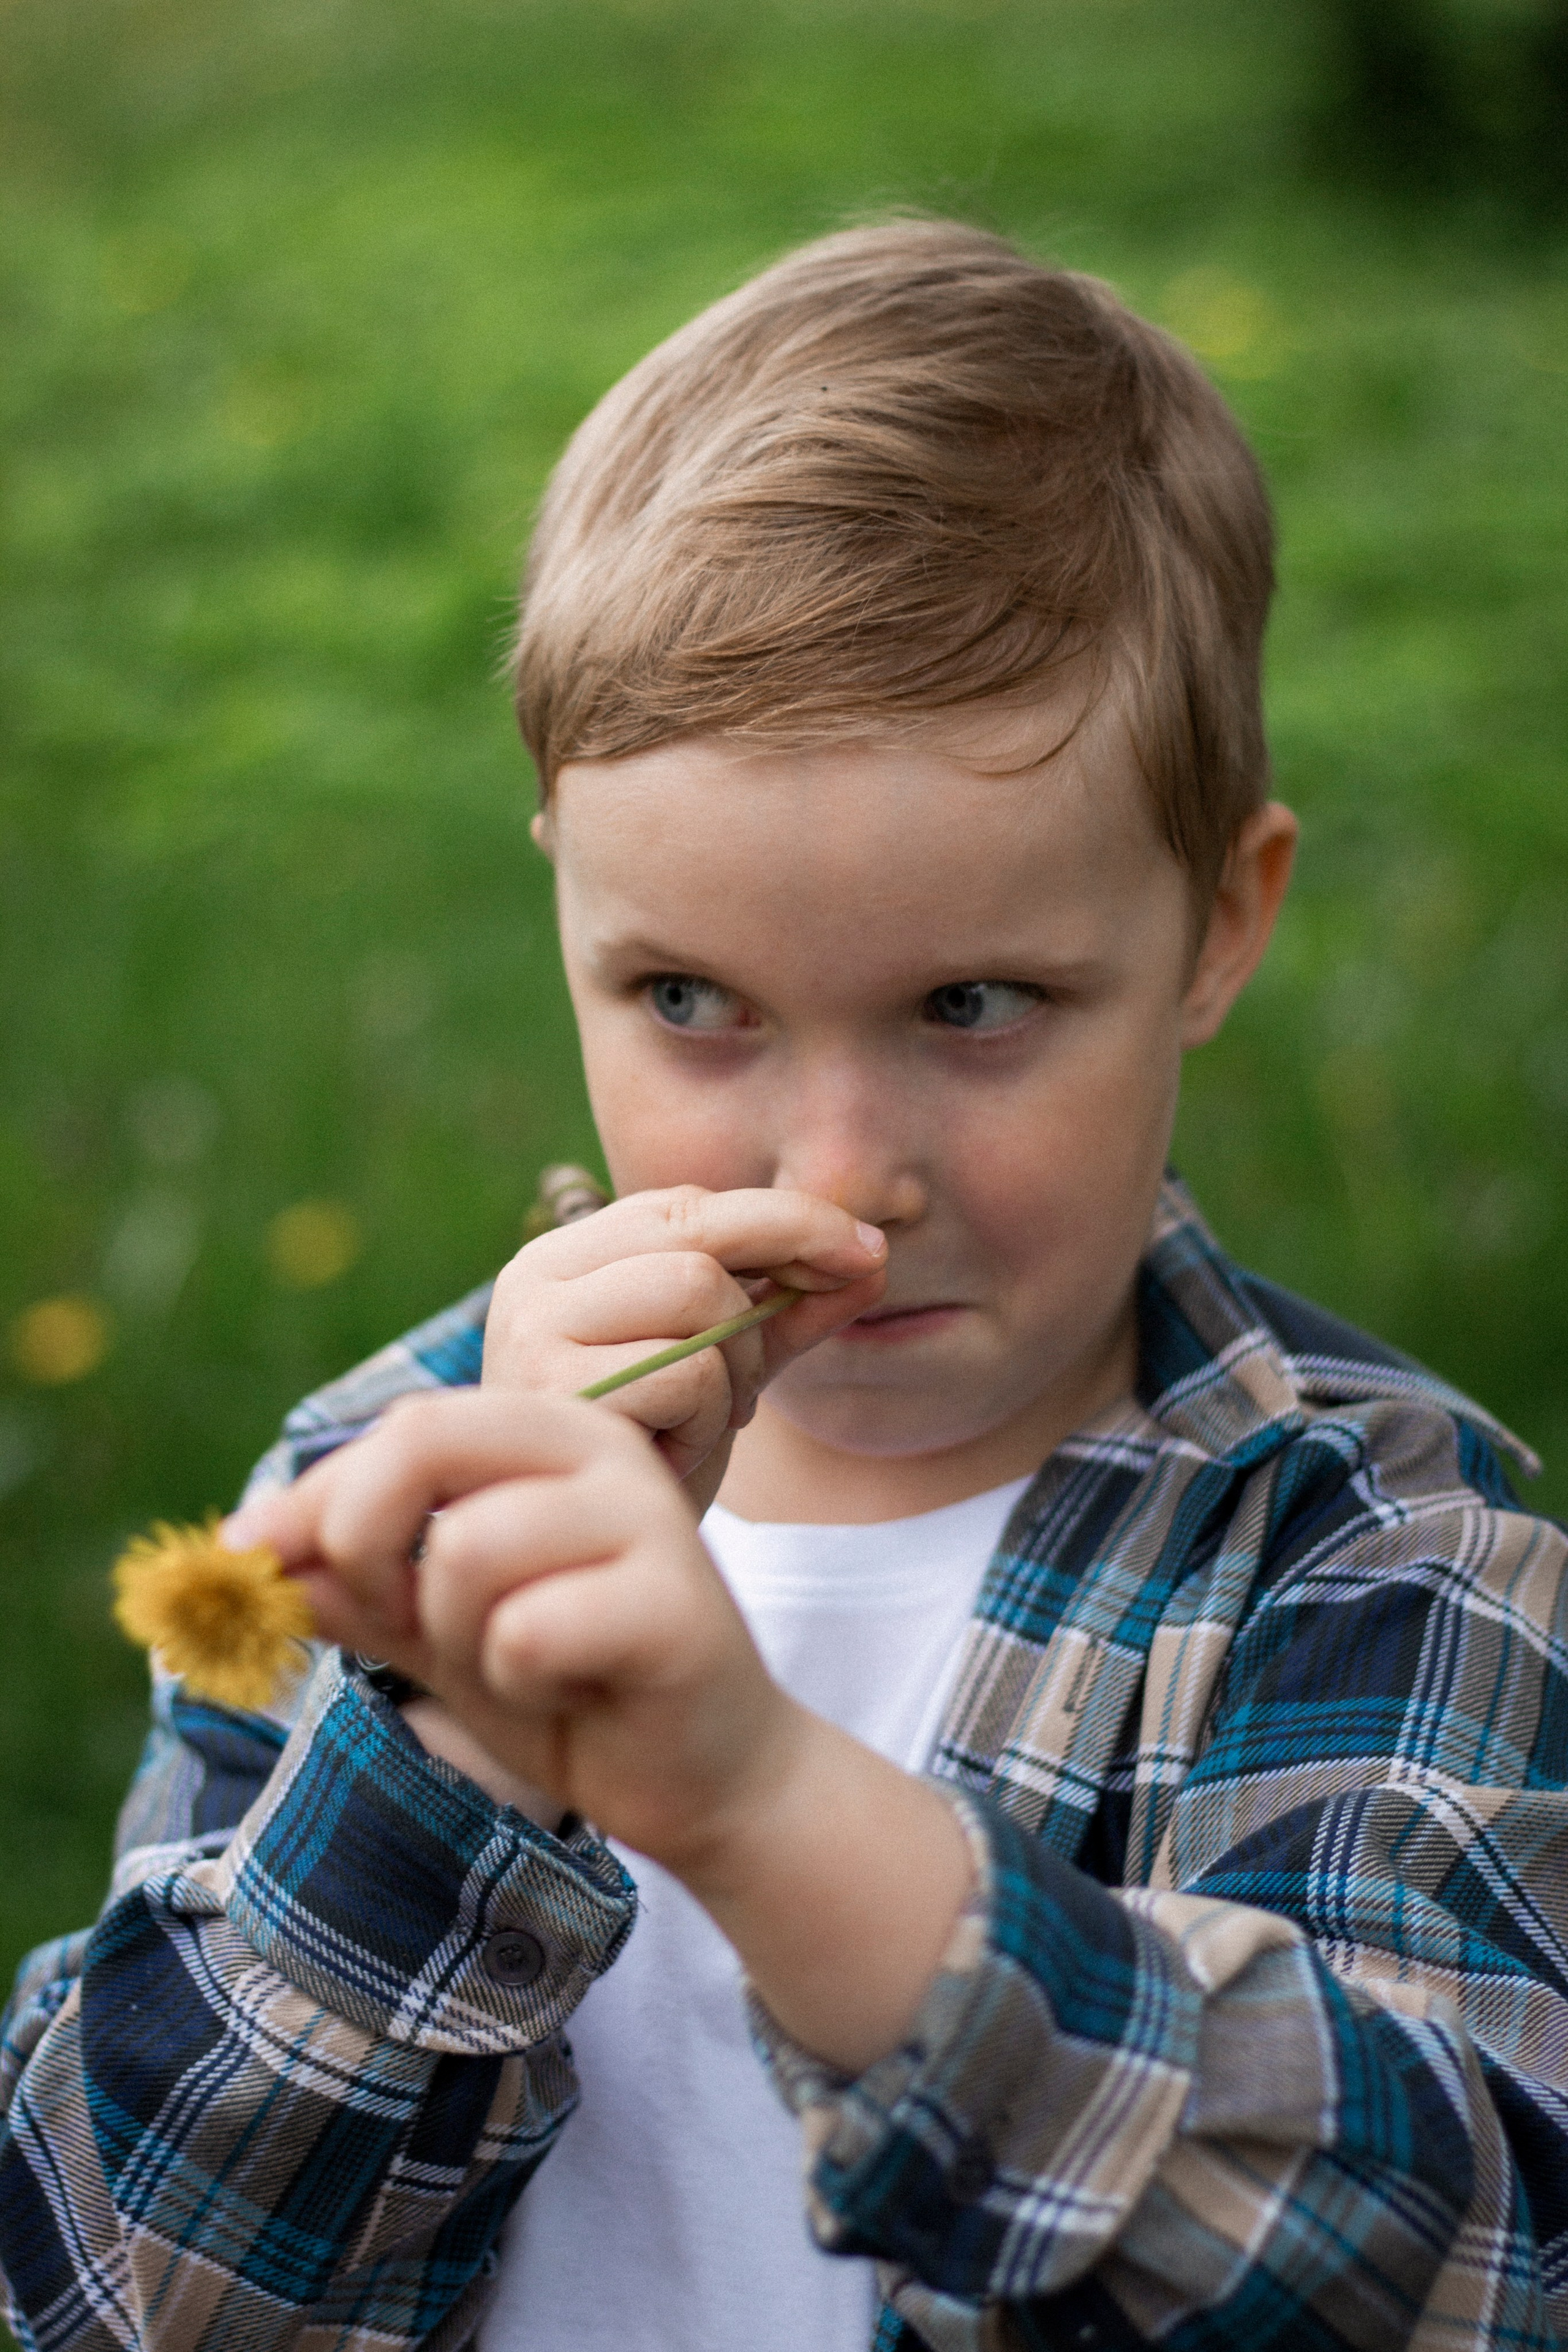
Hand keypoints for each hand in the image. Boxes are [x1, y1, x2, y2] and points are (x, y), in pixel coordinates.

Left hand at [228, 1388, 798, 1871]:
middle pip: (423, 1441)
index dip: (309, 1499)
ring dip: (459, 1640)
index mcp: (551, 1435)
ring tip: (522, 1668)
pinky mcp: (675, 1600)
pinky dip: (520, 1687)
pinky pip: (525, 1631)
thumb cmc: (573, 1691)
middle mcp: (604, 1449)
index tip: (244, 1560)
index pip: (402, 1429)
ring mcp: (647, 1517)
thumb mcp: (439, 1630)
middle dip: (365, 1544)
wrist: (707, 1783)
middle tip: (402, 1622)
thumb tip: (245, 1551)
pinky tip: (576, 1697)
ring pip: (464, 1549)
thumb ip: (356, 1585)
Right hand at [480, 1186, 886, 1512]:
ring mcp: (532, 1332)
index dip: (786, 1220)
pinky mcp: (554, 1394)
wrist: (583, 1565)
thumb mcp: (726, 1368)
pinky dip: (709, 1419)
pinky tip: (675, 1454)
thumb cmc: (650, 1455)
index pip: (686, 1203)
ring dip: (738, 1365)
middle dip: (775, 1282)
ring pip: (699, 1294)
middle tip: (790, 1348)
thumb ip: (787, 1312)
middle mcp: (536, 1278)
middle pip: (698, 1237)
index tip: (867, 1251)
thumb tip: (874, 1260)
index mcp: (566, 1258)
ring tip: (711, 1418)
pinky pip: (688, 1372)